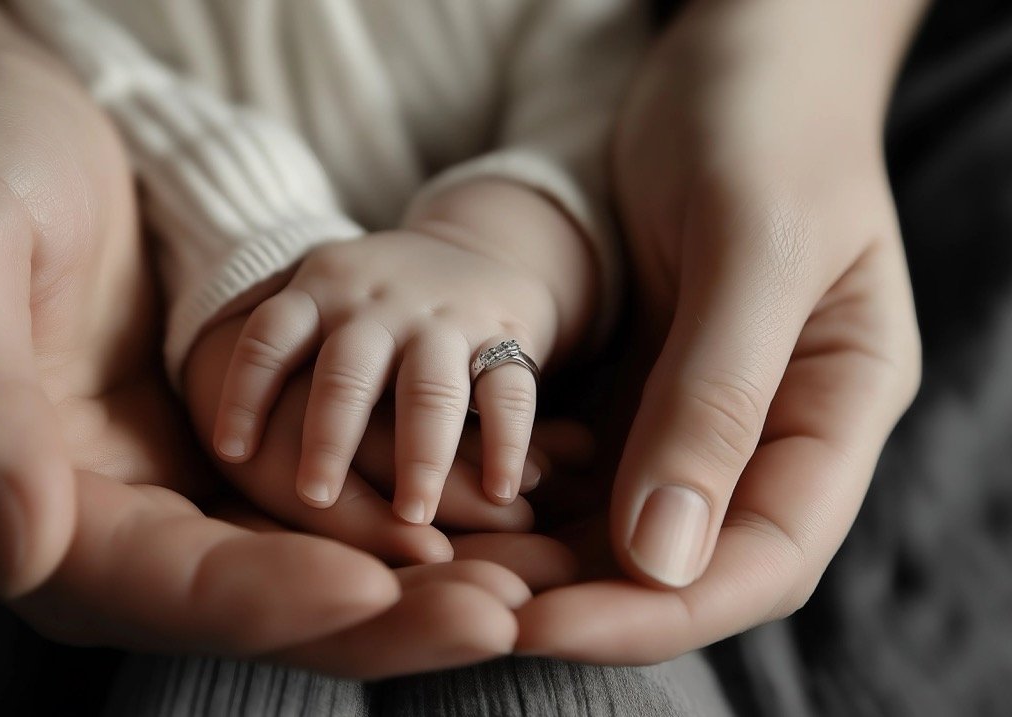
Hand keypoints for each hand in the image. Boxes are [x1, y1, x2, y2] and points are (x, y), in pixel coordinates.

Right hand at [0, 49, 550, 675]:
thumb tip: (19, 553)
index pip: (159, 587)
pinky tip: (484, 505)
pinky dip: (392, 503)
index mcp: (11, 509)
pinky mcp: (205, 443)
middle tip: (503, 610)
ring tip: (525, 577)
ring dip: (409, 577)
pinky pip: (309, 494)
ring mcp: (156, 486)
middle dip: (376, 612)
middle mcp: (92, 526)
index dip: (269, 599)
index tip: (379, 586)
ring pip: (295, 560)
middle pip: (248, 601)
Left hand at [186, 313, 544, 563]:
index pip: (269, 336)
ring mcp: (444, 321)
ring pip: (431, 387)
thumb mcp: (320, 299)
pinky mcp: (508, 336)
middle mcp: (378, 305)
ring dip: (422, 453)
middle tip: (316, 498)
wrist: (480, 250)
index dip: (245, 390)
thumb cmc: (375, 304)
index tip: (230, 451)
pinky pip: (512, 391)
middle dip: (330, 437)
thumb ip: (282, 353)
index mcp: (320, 292)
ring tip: (412, 513)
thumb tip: (217, 451)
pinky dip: (510, 442)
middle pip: (347, 370)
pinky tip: (504, 489)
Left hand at [516, 0, 923, 662]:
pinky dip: (519, 485)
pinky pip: (579, 461)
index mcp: (837, 412)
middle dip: (571, 593)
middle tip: (454, 597)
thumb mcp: (751, 249)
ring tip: (435, 555)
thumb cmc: (768, 126)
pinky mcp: (642, 384)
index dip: (654, 616)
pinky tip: (454, 483)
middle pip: (677, 561)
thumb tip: (662, 560)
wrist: (733, 57)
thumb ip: (717, 398)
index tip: (541, 625)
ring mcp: (702, 413)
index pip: (761, 562)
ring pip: (616, 522)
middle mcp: (771, 432)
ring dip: (531, 549)